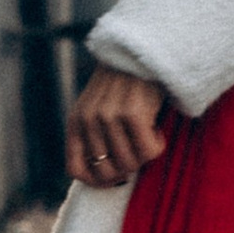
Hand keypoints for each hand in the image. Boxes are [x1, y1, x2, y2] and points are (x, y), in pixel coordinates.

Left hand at [67, 61, 169, 189]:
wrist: (143, 50)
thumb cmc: (124, 83)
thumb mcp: (97, 107)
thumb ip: (94, 136)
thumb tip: (109, 176)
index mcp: (76, 120)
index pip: (75, 169)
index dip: (97, 181)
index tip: (116, 177)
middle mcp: (88, 120)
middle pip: (106, 172)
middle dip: (126, 170)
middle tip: (137, 153)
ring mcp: (109, 117)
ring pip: (129, 164)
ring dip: (144, 156)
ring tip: (148, 136)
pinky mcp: (133, 114)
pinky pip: (149, 152)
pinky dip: (158, 146)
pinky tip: (157, 130)